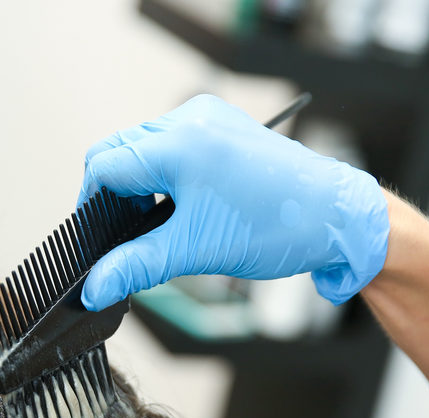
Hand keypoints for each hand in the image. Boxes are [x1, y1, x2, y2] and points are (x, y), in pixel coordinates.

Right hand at [78, 94, 388, 310]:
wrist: (337, 218)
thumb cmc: (279, 227)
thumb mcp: (196, 250)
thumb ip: (136, 265)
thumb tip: (93, 287)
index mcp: (179, 143)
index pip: (104, 167)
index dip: (91, 208)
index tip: (96, 242)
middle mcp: (190, 120)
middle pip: (119, 153)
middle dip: (113, 197)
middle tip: (123, 238)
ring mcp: (207, 119)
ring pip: (142, 148)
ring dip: (137, 186)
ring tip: (154, 225)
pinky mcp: (221, 128)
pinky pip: (170, 145)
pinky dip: (161, 175)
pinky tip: (176, 207)